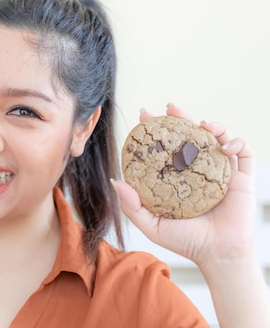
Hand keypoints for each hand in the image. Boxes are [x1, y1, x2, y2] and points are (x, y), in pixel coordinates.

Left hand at [112, 104, 256, 266]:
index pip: (166, 146)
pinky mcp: (242, 178)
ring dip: (212, 125)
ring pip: (218, 138)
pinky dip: (236, 142)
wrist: (217, 254)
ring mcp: (221, 172)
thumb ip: (132, 205)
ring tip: (202, 123)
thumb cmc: (184, 241)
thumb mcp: (151, 223)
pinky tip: (224, 144)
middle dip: (181, 118)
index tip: (143, 117)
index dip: (156, 130)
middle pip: (191, 136)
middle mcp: (198, 171)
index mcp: (178, 177)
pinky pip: (244, 153)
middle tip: (169, 107)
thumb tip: (116, 180)